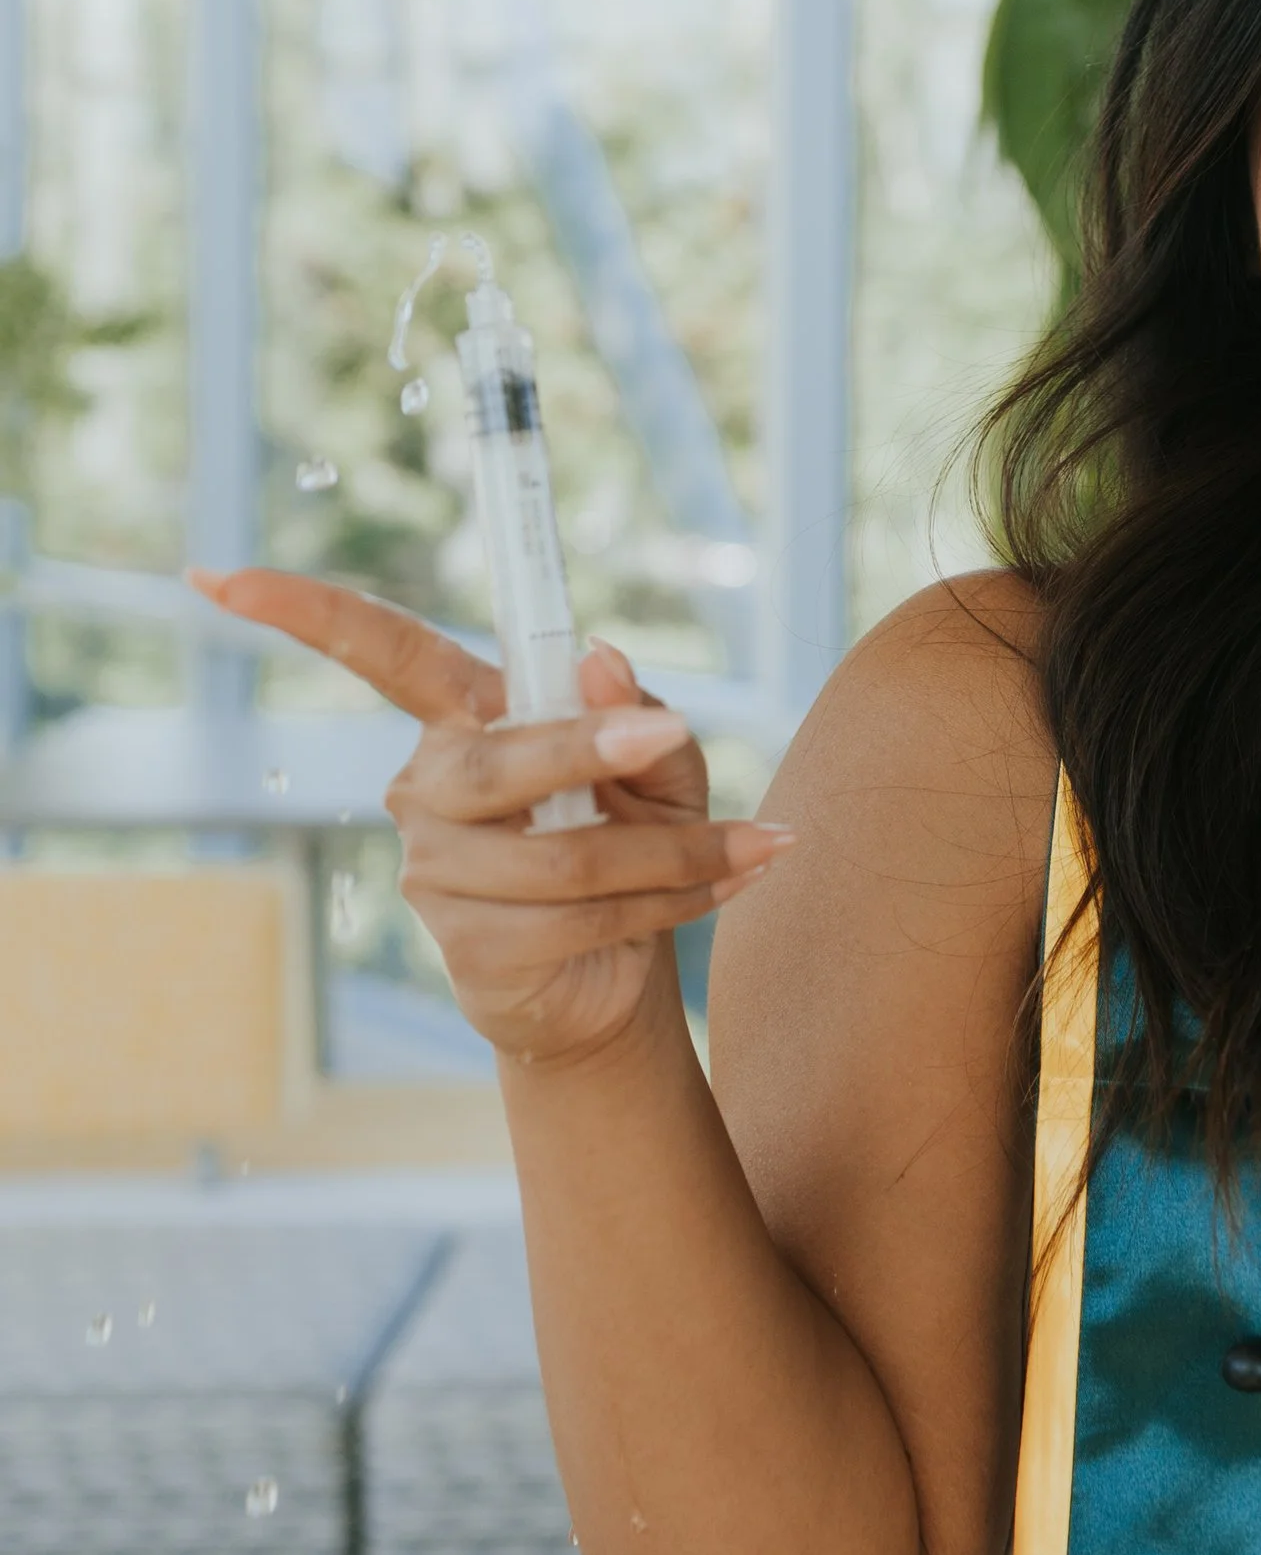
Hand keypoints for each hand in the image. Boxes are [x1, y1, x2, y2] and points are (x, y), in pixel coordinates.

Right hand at [185, 569, 794, 1071]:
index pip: (380, 653)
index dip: (303, 612)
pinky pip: (581, 919)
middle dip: (593, 753)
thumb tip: (604, 665)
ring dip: (676, 853)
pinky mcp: (470, 946)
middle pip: (499, 762)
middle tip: (671, 741)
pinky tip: (715, 891)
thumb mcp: (660, 767)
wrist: (620, 978)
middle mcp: (431, 788)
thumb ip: (638, 717)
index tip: (216, 577)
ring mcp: (438, 872)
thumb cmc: (633, 839)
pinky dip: (669, 903)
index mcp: (464, 721)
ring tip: (749, 850)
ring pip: (566, 855)